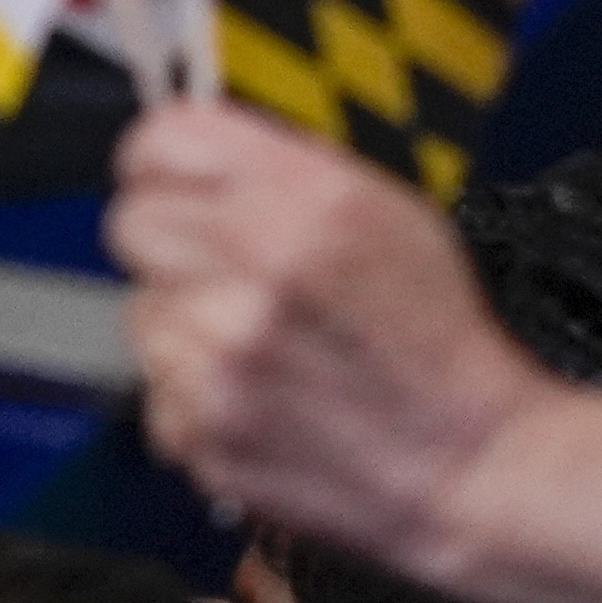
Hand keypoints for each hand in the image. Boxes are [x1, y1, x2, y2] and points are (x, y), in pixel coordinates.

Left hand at [106, 103, 601, 602]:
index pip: (160, 140)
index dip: (162, 160)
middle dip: (170, 239)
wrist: (468, 463)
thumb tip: (201, 152)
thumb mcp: (391, 214)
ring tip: (258, 344)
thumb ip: (288, 173)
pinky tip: (257, 393)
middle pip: (132, 221)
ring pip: (141, 308)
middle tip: (222, 267)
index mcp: (309, 202)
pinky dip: (194, 393)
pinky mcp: (203, 426)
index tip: (172, 177)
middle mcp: (259, 269)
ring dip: (184, 321)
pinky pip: (155, 387)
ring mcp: (223, 355)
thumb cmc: (436, 343)